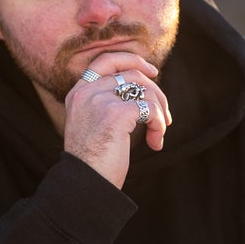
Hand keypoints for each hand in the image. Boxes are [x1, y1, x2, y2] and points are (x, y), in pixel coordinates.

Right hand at [63, 49, 170, 190]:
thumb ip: (106, 103)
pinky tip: (155, 142)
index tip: (152, 71)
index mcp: (78, 92)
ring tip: (158, 134)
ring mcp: (100, 101)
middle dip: (156, 91)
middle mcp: (87, 92)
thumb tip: (144, 89)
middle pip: (132, 74)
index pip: (106, 60)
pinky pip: (150, 109)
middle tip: (165, 114)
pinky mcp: (116, 114)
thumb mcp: (92, 124)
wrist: (86, 183)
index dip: (132, 60)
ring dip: (160, 112)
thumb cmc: (92, 161)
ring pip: (145, 91)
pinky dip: (159, 124)